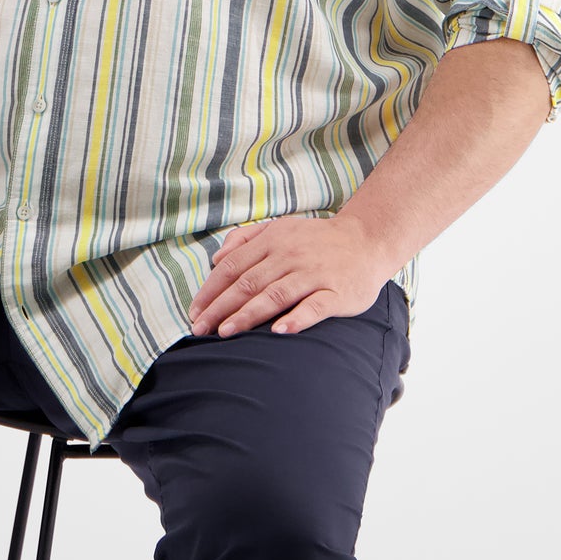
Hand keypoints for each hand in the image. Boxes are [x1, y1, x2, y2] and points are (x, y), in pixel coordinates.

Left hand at [187, 213, 388, 338]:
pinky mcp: (337, 292)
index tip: (194, 311)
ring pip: (275, 294)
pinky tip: (279, 332)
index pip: (233, 266)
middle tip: (199, 328)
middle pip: (248, 282)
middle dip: (220, 307)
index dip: (211, 290)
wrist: (367, 240)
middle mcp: (290, 255)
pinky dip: (297, 319)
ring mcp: (314, 274)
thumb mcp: (279, 227)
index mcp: (273, 240)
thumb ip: (246, 238)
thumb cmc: (316, 240)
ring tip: (226, 332)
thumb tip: (216, 258)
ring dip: (248, 314)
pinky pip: (314, 307)